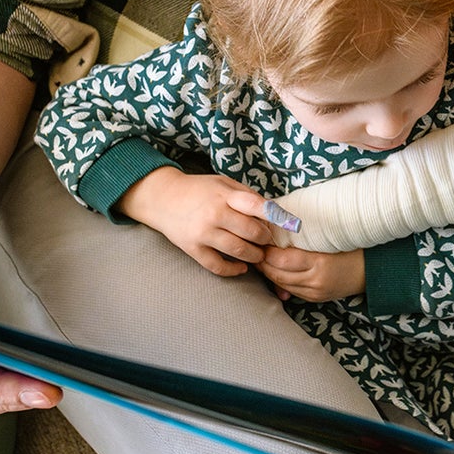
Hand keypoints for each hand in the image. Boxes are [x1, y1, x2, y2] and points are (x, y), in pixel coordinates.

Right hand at [118, 167, 273, 276]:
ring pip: (239, 251)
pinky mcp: (193, 249)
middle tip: (268, 240)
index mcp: (225, 195)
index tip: (291, 224)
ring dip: (255, 256)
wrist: (163, 198)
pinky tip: (242, 268)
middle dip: (265, 239)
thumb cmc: (199, 190)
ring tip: (258, 254)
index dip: (277, 217)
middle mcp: (215, 214)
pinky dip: (234, 270)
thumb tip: (273, 213)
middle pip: (252, 232)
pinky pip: (218, 266)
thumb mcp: (223, 183)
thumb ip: (247, 196)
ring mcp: (203, 233)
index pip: (258, 206)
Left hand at [257, 247, 365, 301]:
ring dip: (268, 272)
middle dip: (263, 262)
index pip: (283, 259)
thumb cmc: (352, 248)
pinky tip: (273, 270)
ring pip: (281, 283)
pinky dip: (279, 280)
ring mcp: (315, 292)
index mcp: (320, 263)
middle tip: (253, 249)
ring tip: (260, 258)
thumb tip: (279, 232)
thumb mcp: (330, 239)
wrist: (371, 270)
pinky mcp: (315, 298)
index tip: (260, 239)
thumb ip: (305, 238)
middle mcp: (315, 281)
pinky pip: (290, 290)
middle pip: (278, 274)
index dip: (267, 251)